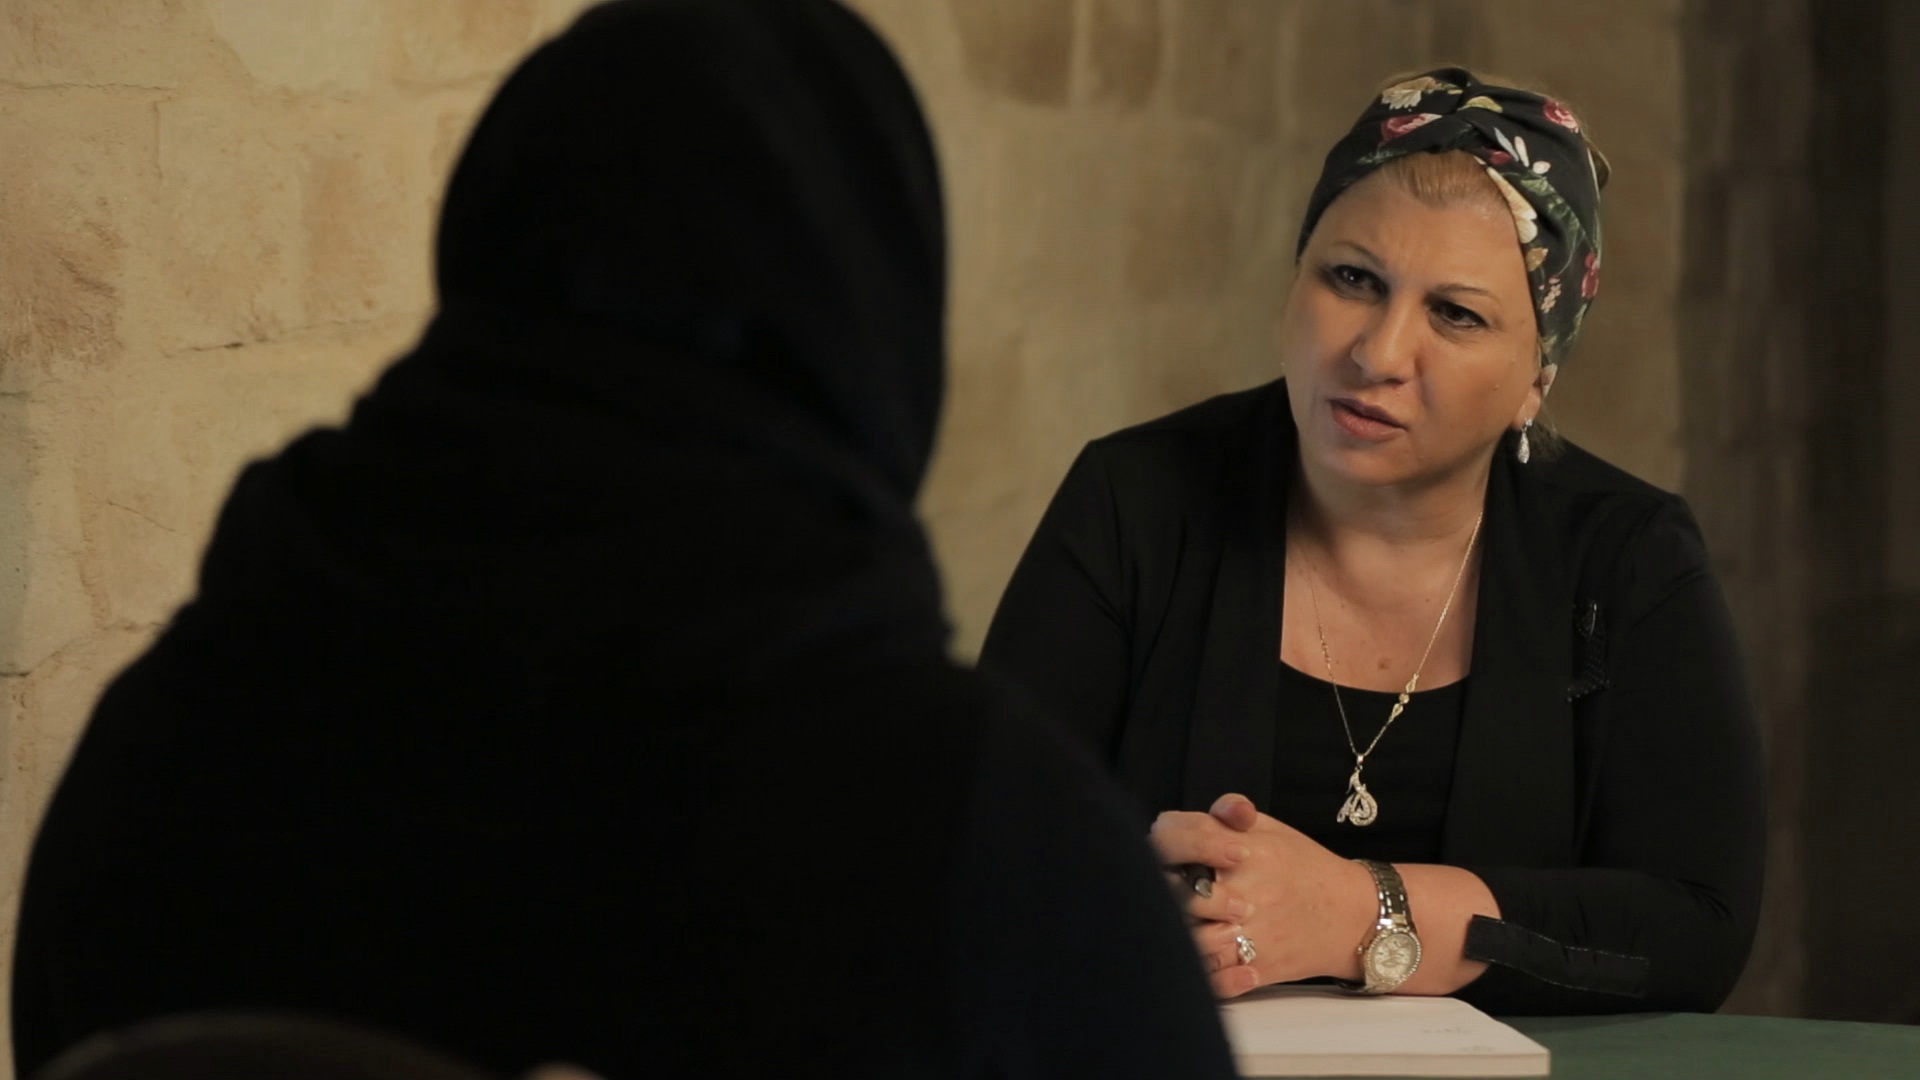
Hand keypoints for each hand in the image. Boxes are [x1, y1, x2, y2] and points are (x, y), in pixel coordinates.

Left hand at [1154, 793, 1374, 997]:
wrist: (1352, 914)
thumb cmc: (1304, 869)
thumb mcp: (1270, 828)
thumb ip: (1228, 812)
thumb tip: (1206, 810)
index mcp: (1242, 848)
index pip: (1174, 836)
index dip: (1167, 843)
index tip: (1176, 852)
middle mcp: (1243, 889)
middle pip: (1172, 890)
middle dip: (1159, 889)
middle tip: (1161, 891)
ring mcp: (1248, 931)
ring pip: (1186, 937)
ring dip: (1174, 932)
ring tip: (1172, 925)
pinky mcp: (1256, 967)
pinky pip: (1212, 978)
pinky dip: (1199, 972)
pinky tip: (1195, 959)